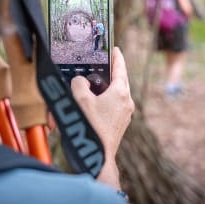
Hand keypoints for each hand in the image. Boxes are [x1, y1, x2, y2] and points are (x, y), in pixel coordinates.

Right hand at [71, 47, 133, 187]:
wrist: (96, 156)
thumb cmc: (90, 127)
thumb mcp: (79, 98)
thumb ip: (78, 82)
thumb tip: (80, 81)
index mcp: (120, 92)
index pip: (120, 67)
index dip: (116, 56)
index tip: (114, 48)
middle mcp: (126, 102)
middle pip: (119, 80)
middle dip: (108, 72)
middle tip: (100, 65)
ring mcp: (124, 114)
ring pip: (115, 94)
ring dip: (103, 88)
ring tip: (89, 86)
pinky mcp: (119, 124)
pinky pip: (112, 106)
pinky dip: (102, 101)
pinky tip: (88, 104)